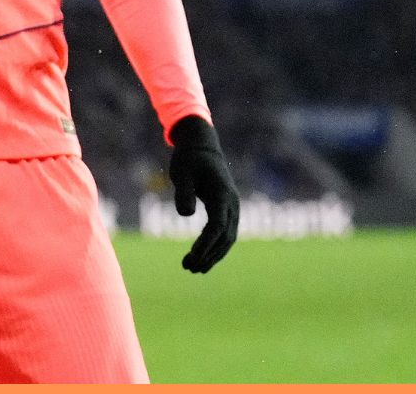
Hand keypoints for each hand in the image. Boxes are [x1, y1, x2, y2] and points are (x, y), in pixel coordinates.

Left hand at [168, 115, 238, 272]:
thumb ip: (184, 192)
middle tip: (188, 268)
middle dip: (209, 255)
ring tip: (192, 268)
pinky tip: (202, 258)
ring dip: (212, 255)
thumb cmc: (189, 158)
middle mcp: (232, 203)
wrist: (201, 146)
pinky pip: (225, 233)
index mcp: (222, 194)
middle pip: (225, 237)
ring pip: (228, 239)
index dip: (206, 245)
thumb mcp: (182, 172)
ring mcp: (233, 207)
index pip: (217, 227)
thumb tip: (186, 214)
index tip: (192, 258)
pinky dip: (215, 248)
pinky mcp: (227, 209)